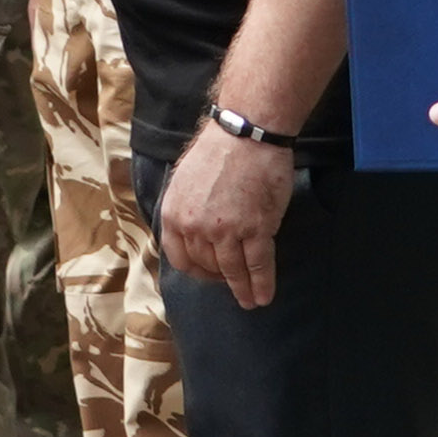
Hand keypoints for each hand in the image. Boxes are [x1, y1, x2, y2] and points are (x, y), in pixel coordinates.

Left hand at [153, 118, 294, 312]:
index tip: (207, 275)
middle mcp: (195, 227)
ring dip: (242, 288)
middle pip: (206, 266)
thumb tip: (192, 232)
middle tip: (232, 286)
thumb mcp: (184, 182)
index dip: (196, 270)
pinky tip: (263, 295)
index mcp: (174, 215)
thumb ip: (186, 209)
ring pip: (232, 270)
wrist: (246, 136)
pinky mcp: (256, 229)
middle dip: (219, 279)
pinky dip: (262, 283)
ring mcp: (226, 231)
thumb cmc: (217, 152)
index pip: (180, 257)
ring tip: (249, 300)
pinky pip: (258, 265)